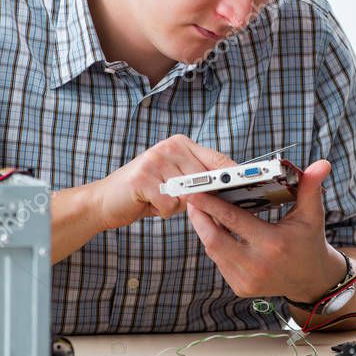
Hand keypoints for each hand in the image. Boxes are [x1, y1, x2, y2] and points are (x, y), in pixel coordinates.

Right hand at [93, 134, 235, 230]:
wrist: (104, 200)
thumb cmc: (145, 193)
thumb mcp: (173, 180)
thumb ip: (197, 179)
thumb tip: (230, 192)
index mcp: (181, 144)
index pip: (218, 159)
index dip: (235, 175)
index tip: (251, 189)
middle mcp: (170, 146)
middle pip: (206, 179)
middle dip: (202, 198)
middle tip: (183, 203)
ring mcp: (156, 159)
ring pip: (189, 194)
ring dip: (177, 205)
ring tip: (159, 199)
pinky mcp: (143, 178)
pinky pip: (170, 204)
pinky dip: (163, 211)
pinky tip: (149, 203)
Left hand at [186, 159, 345, 302]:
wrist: (312, 280)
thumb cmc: (310, 241)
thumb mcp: (312, 214)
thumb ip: (311, 187)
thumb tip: (321, 164)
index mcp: (273, 244)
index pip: (233, 220)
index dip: (210, 203)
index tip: (193, 190)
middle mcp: (257, 265)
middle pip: (214, 239)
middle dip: (199, 217)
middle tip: (191, 197)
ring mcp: (247, 280)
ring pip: (213, 250)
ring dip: (203, 229)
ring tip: (199, 209)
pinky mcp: (240, 287)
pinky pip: (219, 261)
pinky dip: (213, 244)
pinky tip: (212, 229)